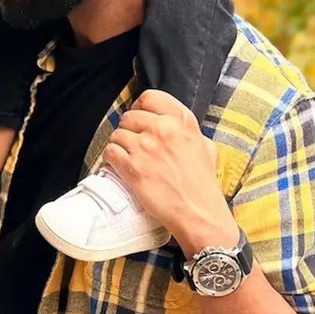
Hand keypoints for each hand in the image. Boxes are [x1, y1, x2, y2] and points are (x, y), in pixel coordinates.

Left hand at [103, 90, 238, 255]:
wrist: (200, 215)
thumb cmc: (203, 184)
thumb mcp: (204, 146)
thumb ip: (187, 129)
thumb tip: (173, 122)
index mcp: (180, 122)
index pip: (149, 97)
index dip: (140, 106)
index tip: (139, 117)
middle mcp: (162, 129)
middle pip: (129, 116)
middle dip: (129, 129)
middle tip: (133, 143)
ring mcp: (145, 147)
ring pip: (117, 133)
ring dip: (119, 144)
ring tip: (127, 156)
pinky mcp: (132, 166)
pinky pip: (110, 151)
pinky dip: (111, 158)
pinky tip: (119, 165)